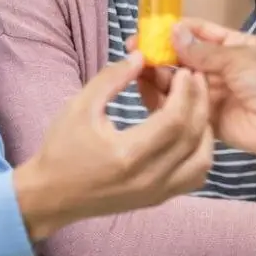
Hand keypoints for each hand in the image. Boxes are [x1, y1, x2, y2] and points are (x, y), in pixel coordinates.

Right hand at [14, 52, 213, 240]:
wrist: (52, 196)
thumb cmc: (62, 148)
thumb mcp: (80, 105)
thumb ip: (112, 78)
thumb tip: (142, 57)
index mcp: (128, 154)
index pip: (175, 120)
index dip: (185, 91)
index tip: (184, 70)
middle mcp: (149, 178)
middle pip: (193, 136)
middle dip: (199, 102)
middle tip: (195, 79)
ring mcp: (157, 192)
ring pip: (202, 159)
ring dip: (204, 128)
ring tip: (194, 103)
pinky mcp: (158, 198)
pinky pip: (194, 176)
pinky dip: (200, 151)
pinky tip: (189, 131)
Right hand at [138, 19, 255, 159]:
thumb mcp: (238, 58)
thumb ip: (203, 51)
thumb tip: (173, 33)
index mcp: (231, 46)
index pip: (197, 32)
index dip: (173, 30)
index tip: (148, 30)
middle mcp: (218, 67)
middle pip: (183, 57)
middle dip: (160, 54)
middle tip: (135, 52)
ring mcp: (210, 92)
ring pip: (179, 81)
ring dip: (160, 75)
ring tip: (139, 71)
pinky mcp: (204, 116)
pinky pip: (181, 105)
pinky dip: (165, 99)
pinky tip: (147, 93)